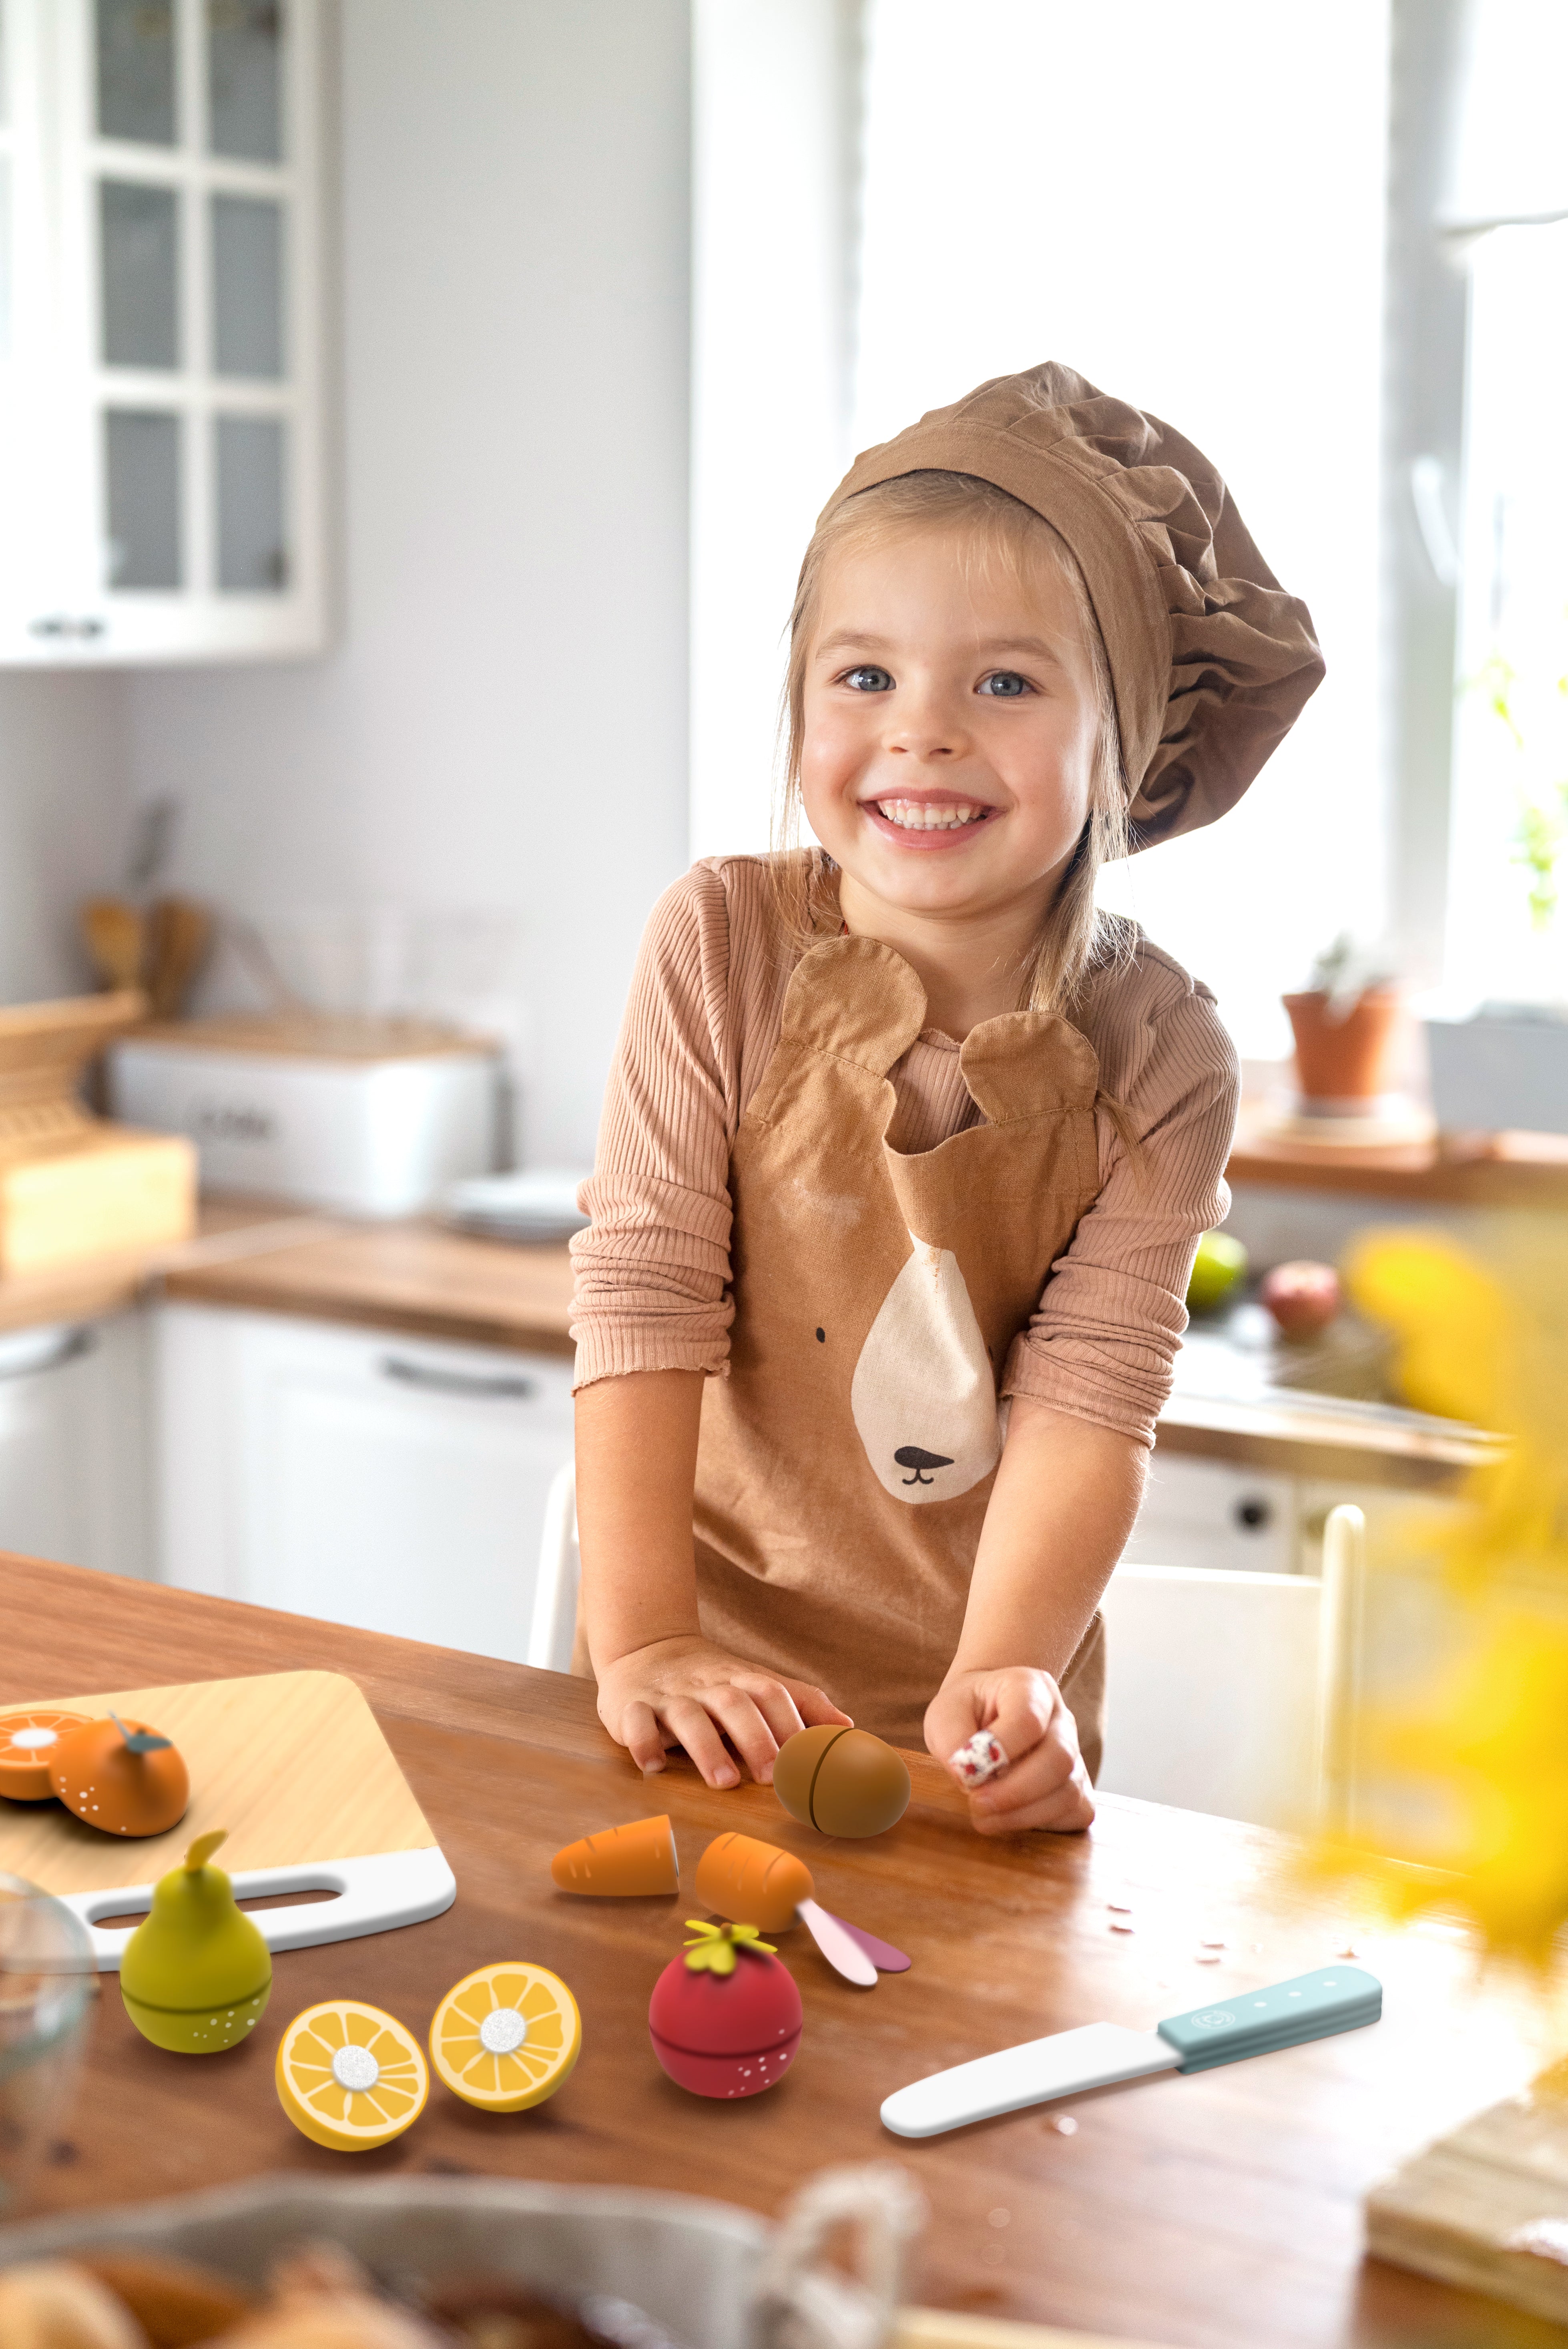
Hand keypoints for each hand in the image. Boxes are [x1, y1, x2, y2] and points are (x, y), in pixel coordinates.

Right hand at [595, 1634, 851, 1789]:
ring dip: (706, 1747)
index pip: (771, 1692)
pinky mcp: (629, 1705)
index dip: (790, 1722)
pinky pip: (634, 1720)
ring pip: (687, 1714)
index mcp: (739, 1678)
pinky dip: (643, 1742)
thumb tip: (847, 1729)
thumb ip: (799, 1703)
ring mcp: (667, 1695)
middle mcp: (706, 1684)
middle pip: (734, 1702)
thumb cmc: (712, 1680)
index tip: (807, 1760)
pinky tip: (653, 1767)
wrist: (645, 1648)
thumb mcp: (755, 1684)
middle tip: (772, 1777)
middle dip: (755, 1738)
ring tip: (724, 1781)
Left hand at [925, 1665, 1093, 1834]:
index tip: (968, 1772)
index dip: (1002, 1749)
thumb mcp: (944, 1714)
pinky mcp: (1079, 1787)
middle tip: (976, 1805)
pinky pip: (1076, 1812)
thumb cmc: (966, 1713)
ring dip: (1023, 1814)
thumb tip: (968, 1777)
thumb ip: (952, 1739)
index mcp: (1030, 1687)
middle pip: (1059, 1758)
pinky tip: (1011, 1819)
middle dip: (1015, 1792)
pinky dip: (1044, 1824)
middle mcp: (1062, 1719)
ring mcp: (1076, 1753)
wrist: (985, 1715)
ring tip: (984, 1817)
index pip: (1029, 1719)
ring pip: (1069, 1791)